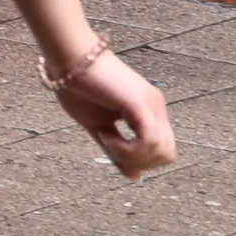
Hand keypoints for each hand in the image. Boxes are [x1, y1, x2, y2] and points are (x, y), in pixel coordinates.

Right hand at [50, 43, 177, 177]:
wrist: (69, 58)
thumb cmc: (77, 86)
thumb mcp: (99, 126)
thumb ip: (117, 150)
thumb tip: (134, 177)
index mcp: (150, 112)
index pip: (163, 151)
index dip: (139, 160)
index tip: (110, 147)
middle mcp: (157, 108)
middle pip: (167, 156)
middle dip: (138, 161)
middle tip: (110, 146)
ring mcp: (152, 105)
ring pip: (161, 152)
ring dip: (130, 155)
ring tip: (106, 137)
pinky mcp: (142, 105)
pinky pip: (148, 142)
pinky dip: (126, 148)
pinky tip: (106, 135)